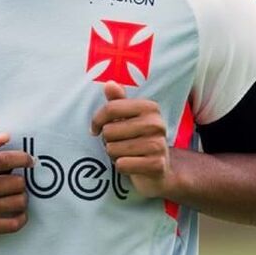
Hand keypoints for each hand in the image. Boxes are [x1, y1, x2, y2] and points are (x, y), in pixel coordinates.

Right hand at [0, 129, 32, 237]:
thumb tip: (6, 136)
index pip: (3, 160)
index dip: (22, 158)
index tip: (29, 160)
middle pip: (16, 183)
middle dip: (20, 179)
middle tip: (15, 180)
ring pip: (18, 202)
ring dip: (21, 196)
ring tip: (14, 194)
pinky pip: (13, 224)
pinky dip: (21, 217)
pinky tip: (17, 211)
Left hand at [91, 81, 171, 198]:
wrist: (159, 170)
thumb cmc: (138, 140)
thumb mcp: (128, 118)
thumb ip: (118, 101)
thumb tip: (109, 84)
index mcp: (149, 108)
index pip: (111, 108)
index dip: (97, 120)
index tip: (96, 129)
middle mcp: (156, 124)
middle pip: (109, 131)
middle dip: (108, 141)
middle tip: (120, 144)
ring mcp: (158, 145)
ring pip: (113, 149)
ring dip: (114, 155)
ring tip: (127, 154)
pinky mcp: (156, 165)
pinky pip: (122, 164)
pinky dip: (122, 167)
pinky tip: (132, 165)